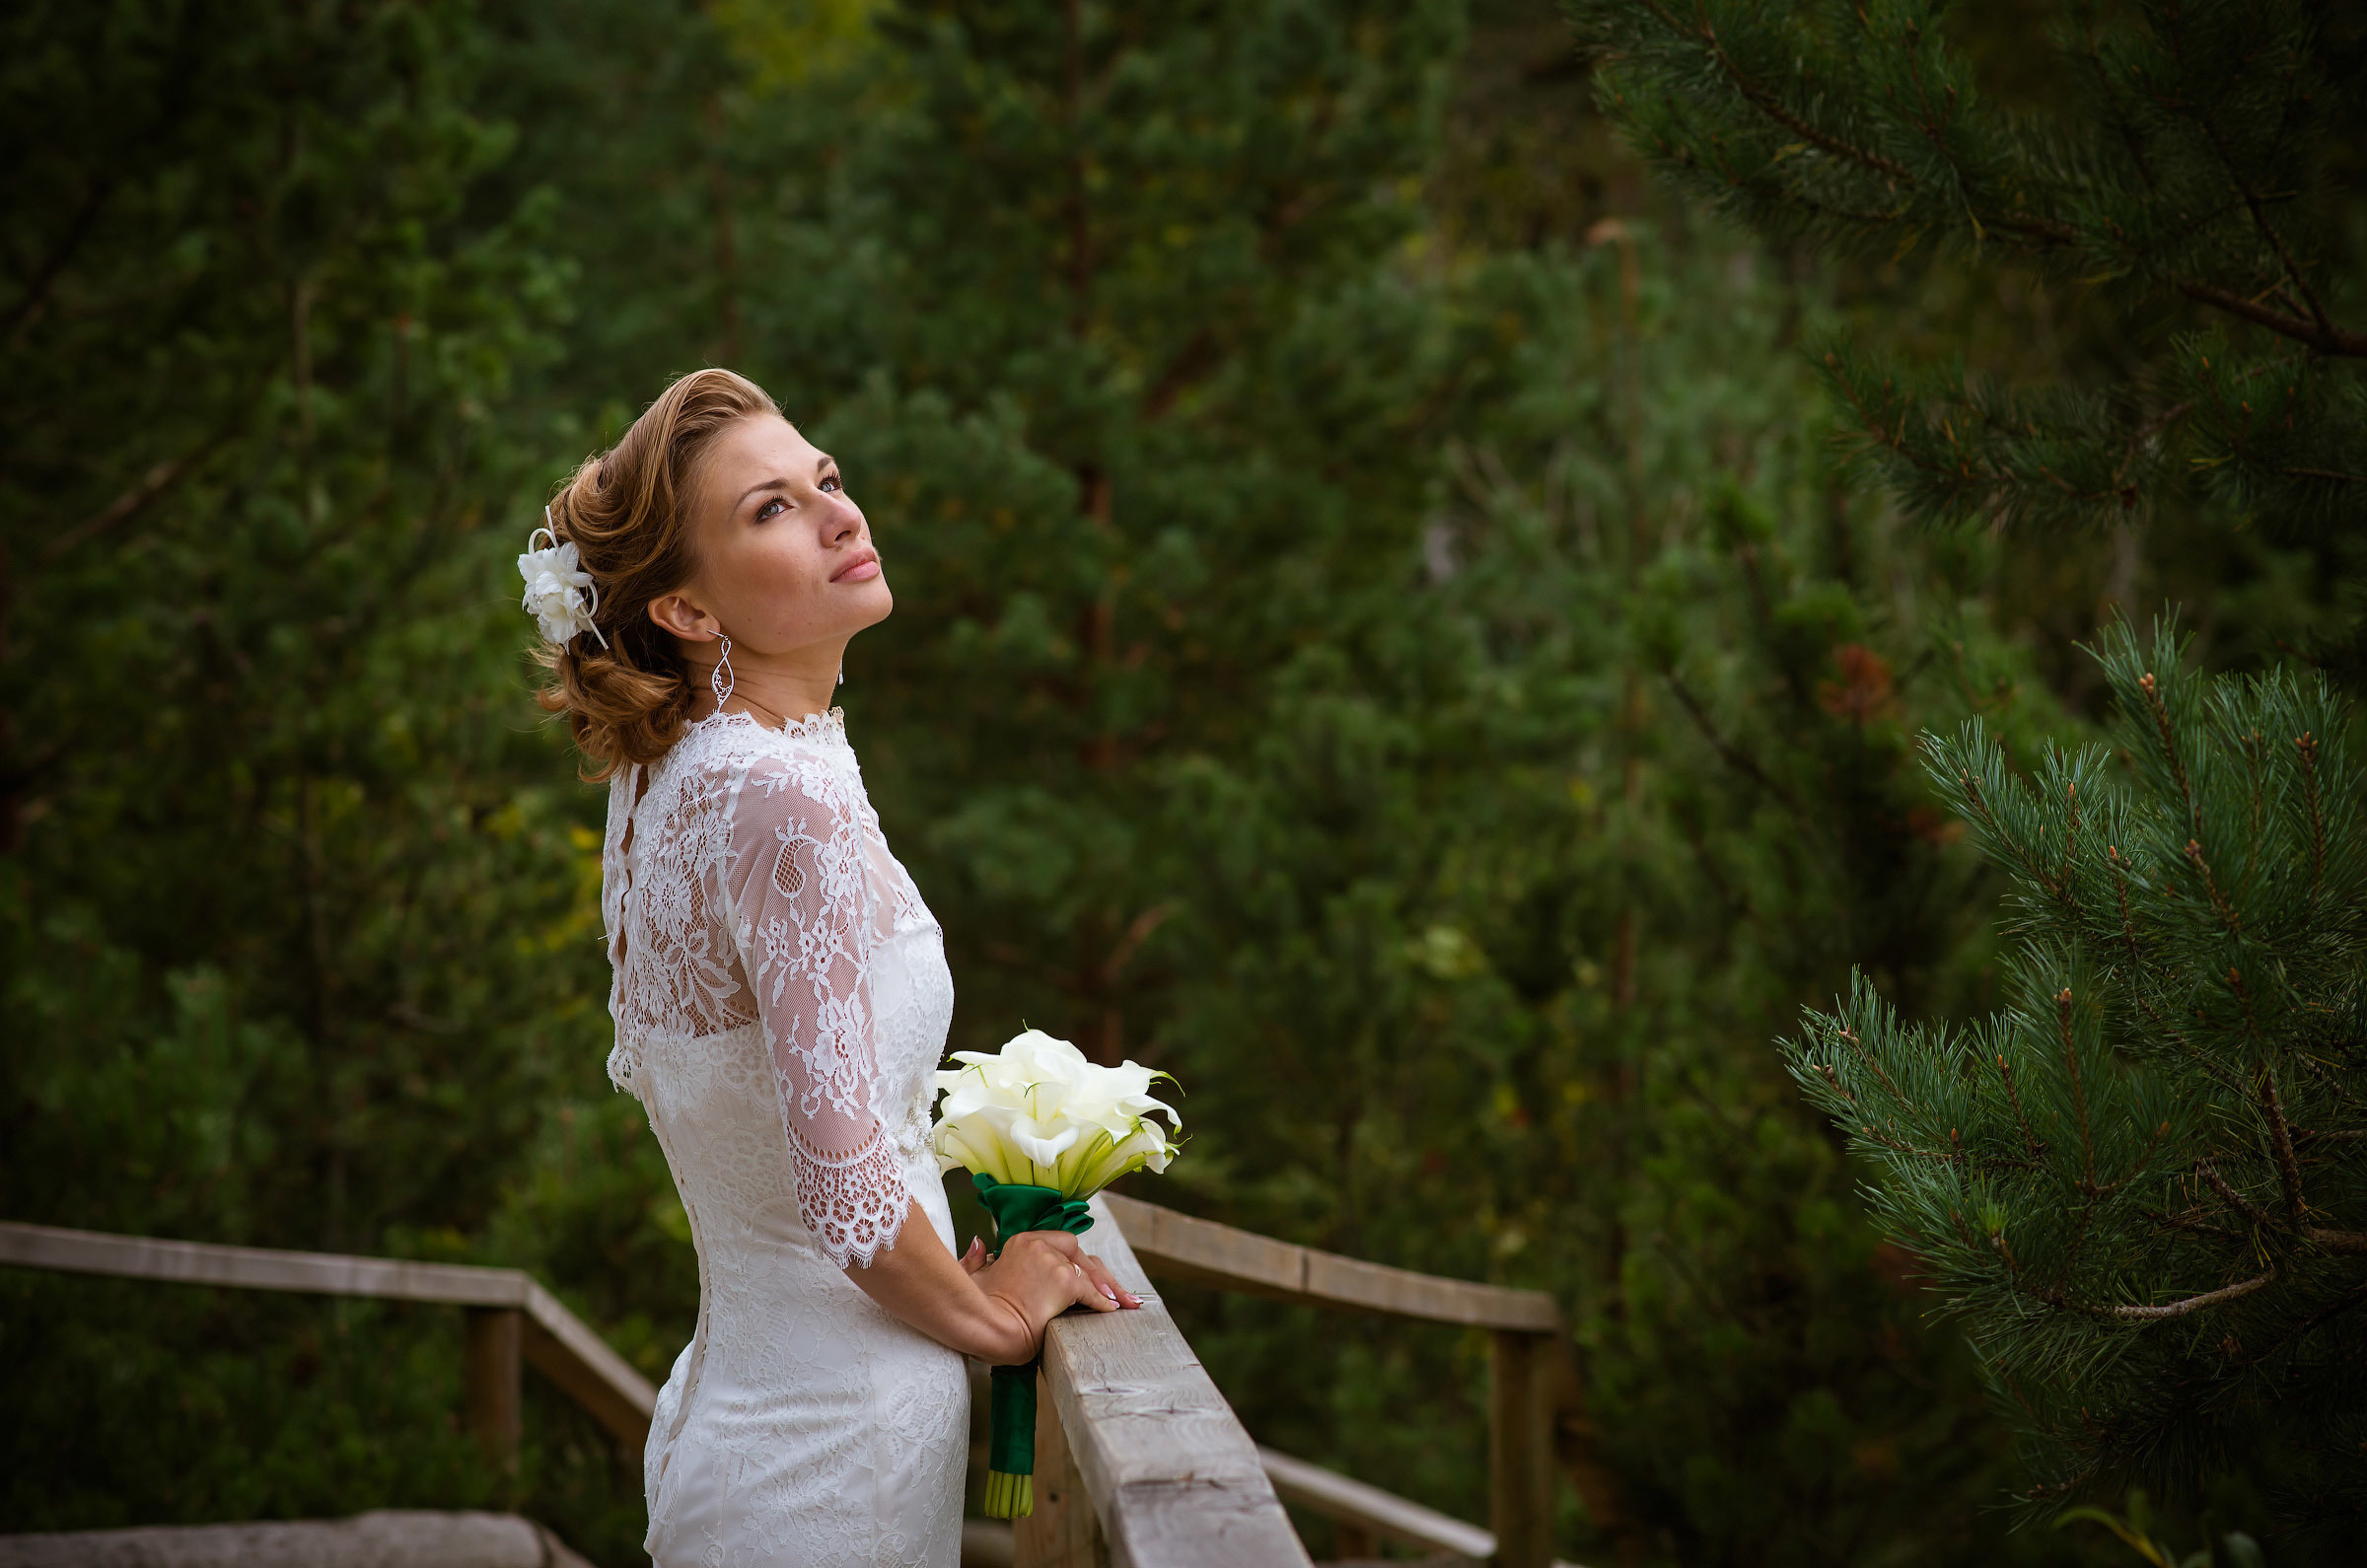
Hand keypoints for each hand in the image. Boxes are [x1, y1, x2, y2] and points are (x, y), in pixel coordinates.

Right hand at [970, 1230, 1140, 1361]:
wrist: (983, 1327)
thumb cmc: (974, 1308)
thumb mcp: (974, 1277)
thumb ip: (976, 1259)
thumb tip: (978, 1244)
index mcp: (1021, 1241)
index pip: (1062, 1245)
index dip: (1078, 1262)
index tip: (1088, 1276)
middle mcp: (1038, 1245)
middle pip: (1081, 1255)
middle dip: (1101, 1275)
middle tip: (1119, 1293)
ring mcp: (1052, 1262)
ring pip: (1089, 1273)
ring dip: (1108, 1289)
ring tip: (1124, 1303)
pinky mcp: (1064, 1281)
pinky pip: (1091, 1292)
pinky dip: (1103, 1302)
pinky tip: (1111, 1310)